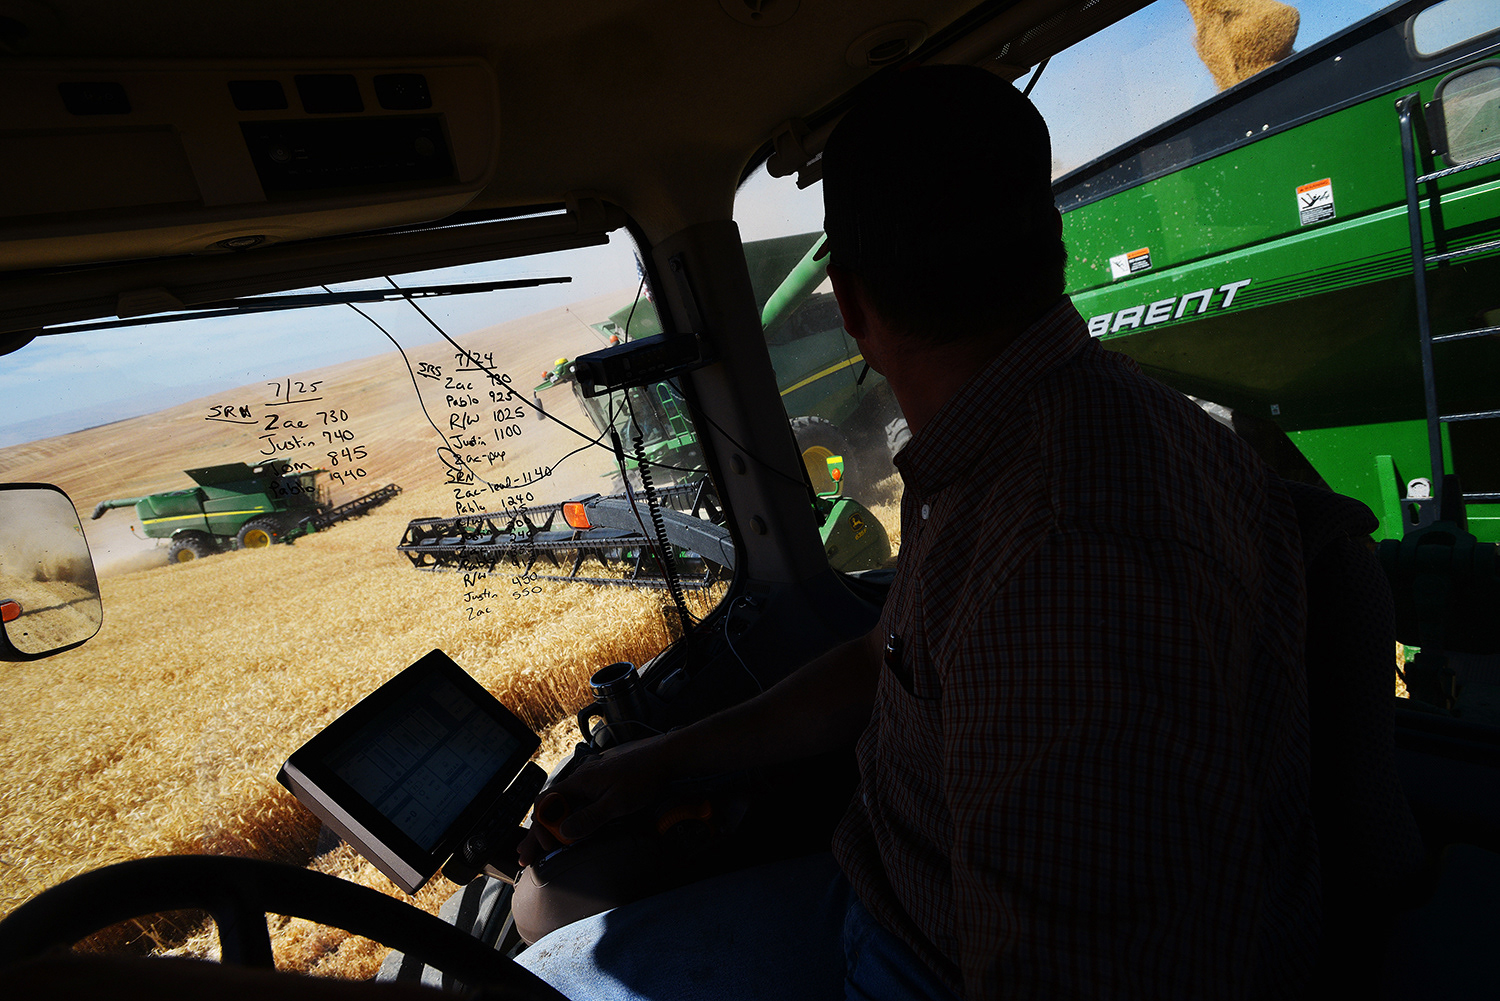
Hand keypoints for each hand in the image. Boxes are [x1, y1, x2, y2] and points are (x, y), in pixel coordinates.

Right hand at [517, 734, 674, 866]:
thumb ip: (589, 818)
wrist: (662, 758)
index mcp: (579, 782)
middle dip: (536, 832)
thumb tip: (564, 832)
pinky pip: (574, 802)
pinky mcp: (598, 784)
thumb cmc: (642, 777)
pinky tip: (564, 826)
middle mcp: (579, 780)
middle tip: (525, 856)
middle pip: (549, 807)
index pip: (546, 804)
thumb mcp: (616, 803)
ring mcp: (588, 782)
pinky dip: (564, 817)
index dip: (540, 827)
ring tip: (540, 845)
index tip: (544, 845)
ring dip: (549, 826)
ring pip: (561, 805)